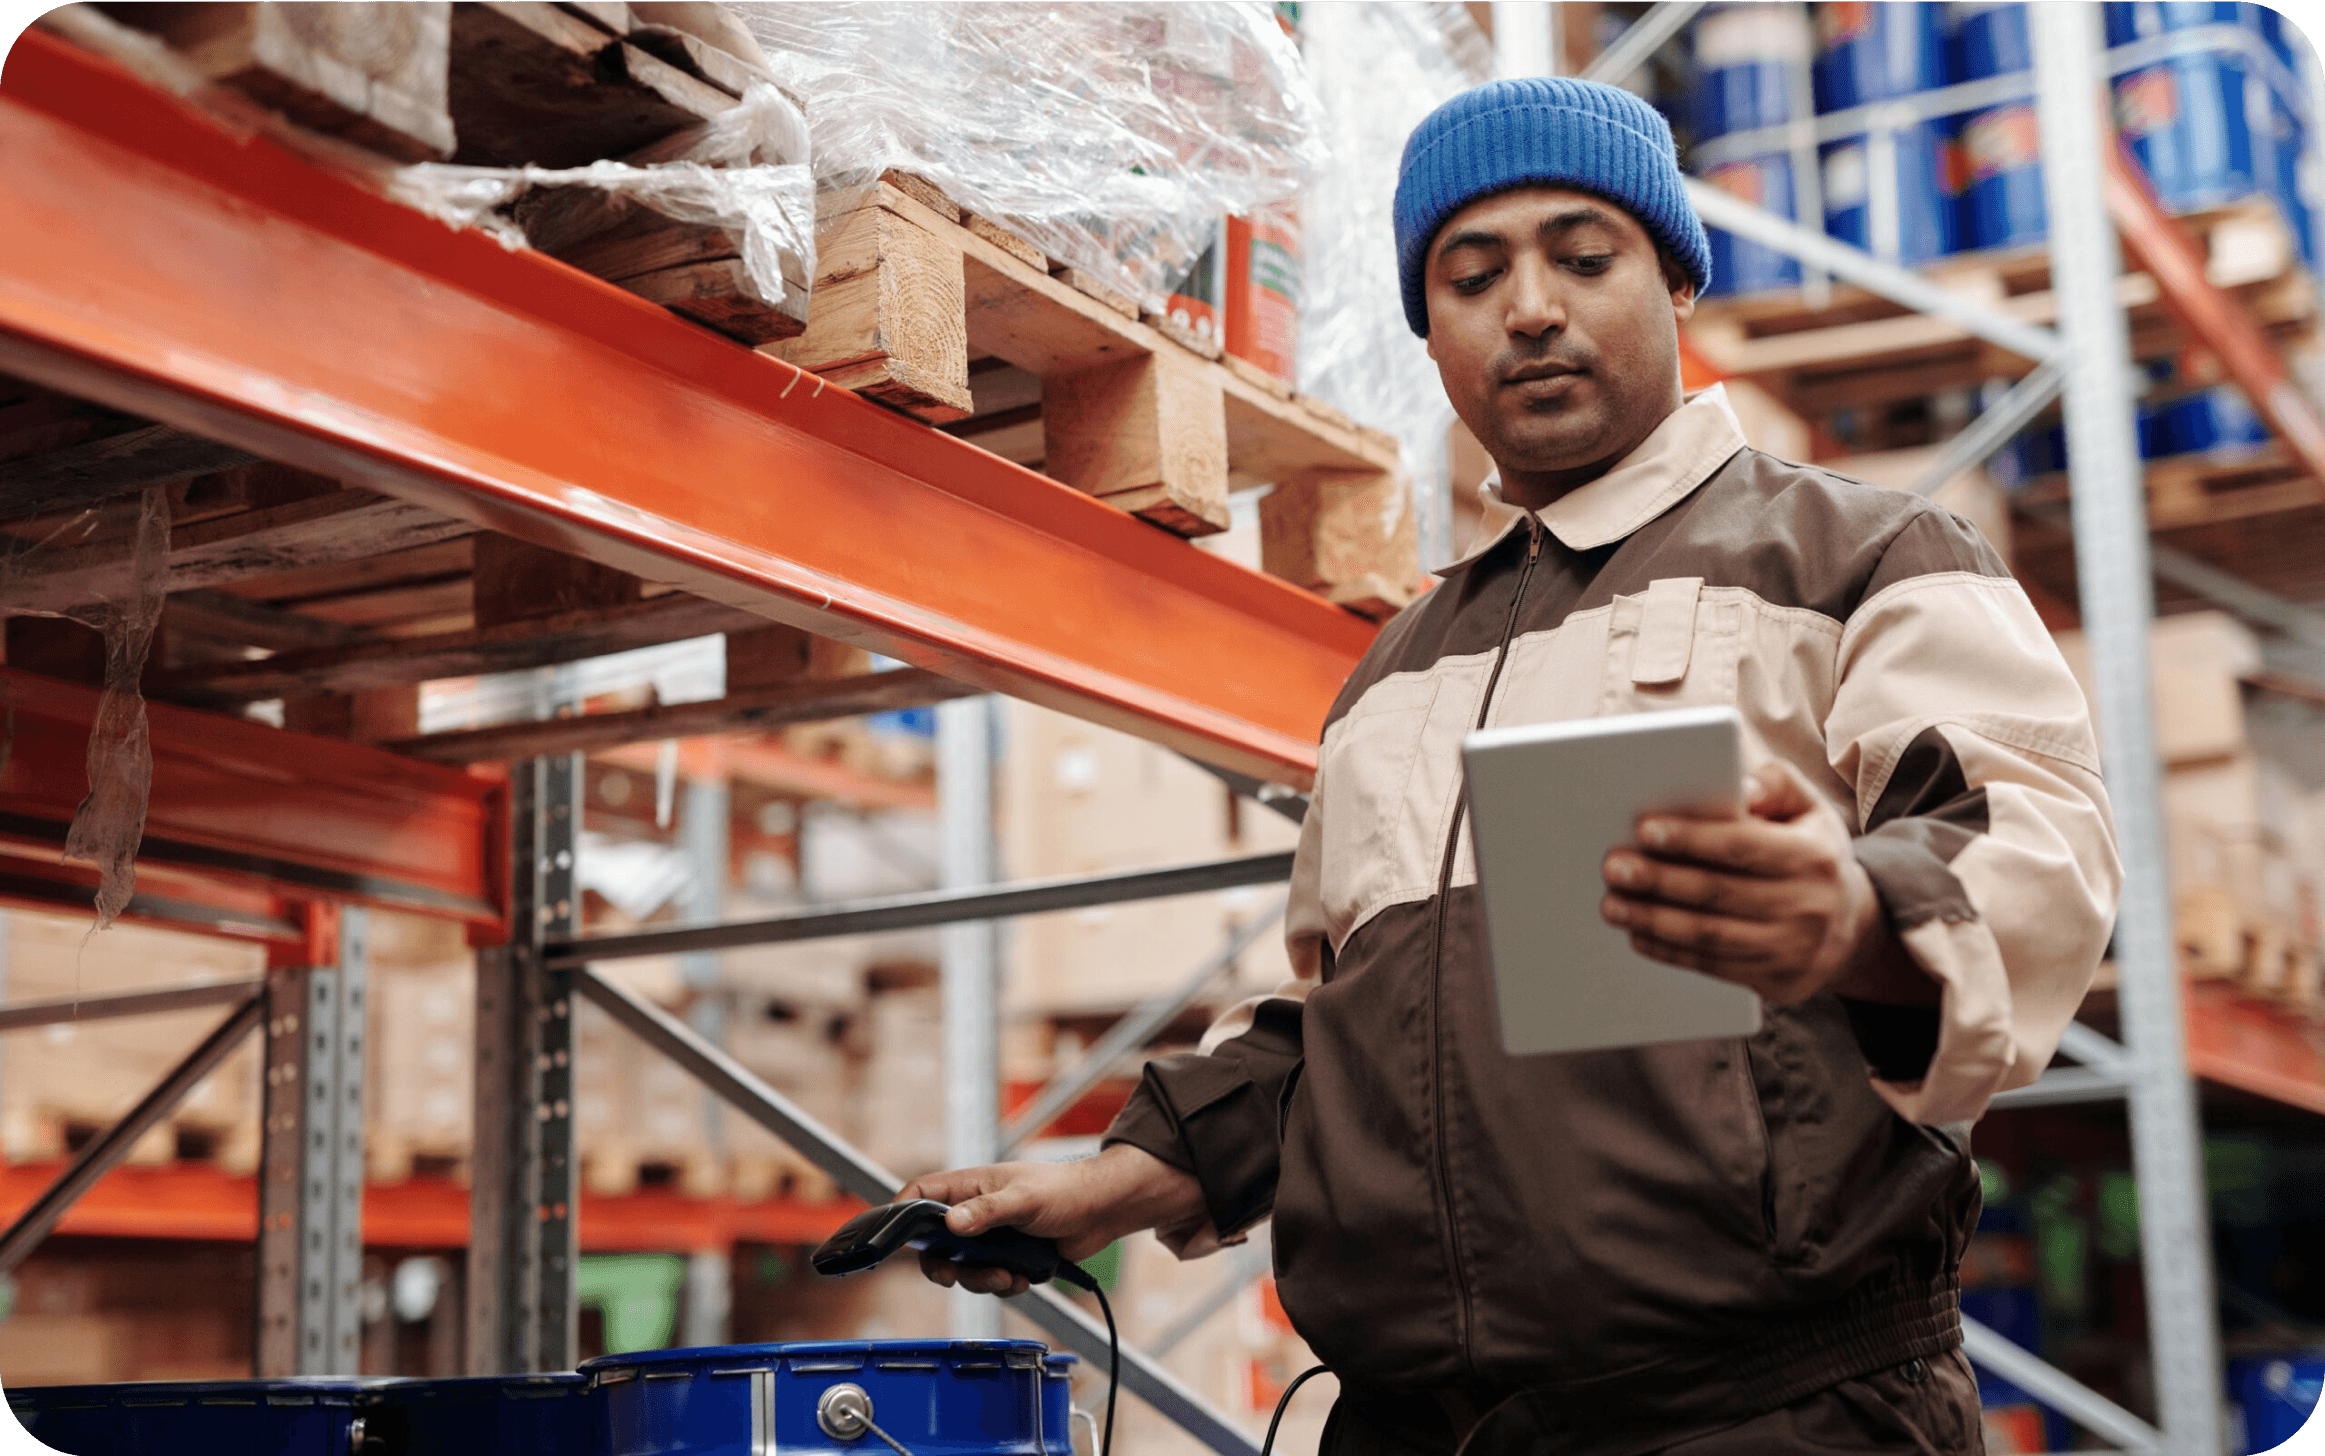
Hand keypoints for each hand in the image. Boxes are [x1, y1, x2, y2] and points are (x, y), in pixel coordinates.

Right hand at [898, 1143, 1207, 1296]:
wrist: (1102, 1211)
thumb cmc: (1064, 1190)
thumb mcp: (1023, 1199)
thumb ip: (986, 1211)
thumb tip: (951, 1225)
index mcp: (969, 1187)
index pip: (920, 1195)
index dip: (901, 1215)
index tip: (895, 1241)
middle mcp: (974, 1212)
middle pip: (935, 1244)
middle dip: (943, 1266)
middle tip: (951, 1277)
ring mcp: (991, 1237)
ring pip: (963, 1268)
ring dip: (980, 1280)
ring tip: (1007, 1277)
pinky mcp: (1009, 1258)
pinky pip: (990, 1280)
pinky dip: (1003, 1285)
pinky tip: (1022, 1278)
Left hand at [1598, 759, 1926, 1004]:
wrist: (1853, 927)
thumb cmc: (1811, 855)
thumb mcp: (1808, 810)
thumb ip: (1775, 785)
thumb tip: (1739, 787)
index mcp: (1812, 856)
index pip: (1743, 846)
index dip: (1692, 839)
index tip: (1645, 830)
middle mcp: (1807, 905)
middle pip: (1718, 892)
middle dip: (1659, 880)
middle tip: (1614, 867)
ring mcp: (1793, 949)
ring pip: (1710, 934)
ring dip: (1653, 920)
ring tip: (1613, 904)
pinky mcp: (1777, 981)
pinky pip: (1713, 966)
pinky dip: (1670, 952)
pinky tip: (1638, 935)